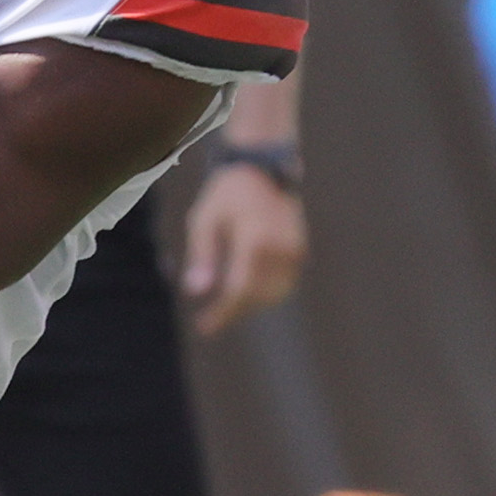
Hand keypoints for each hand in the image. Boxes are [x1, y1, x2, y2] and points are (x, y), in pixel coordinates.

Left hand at [181, 160, 306, 335]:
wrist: (261, 168)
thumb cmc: (225, 193)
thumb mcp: (203, 220)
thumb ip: (201, 256)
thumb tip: (195, 292)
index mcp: (256, 239)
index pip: (240, 289)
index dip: (222, 313)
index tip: (204, 328)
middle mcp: (281, 246)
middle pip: (258, 296)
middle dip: (234, 313)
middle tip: (209, 322)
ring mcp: (294, 249)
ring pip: (274, 294)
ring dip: (249, 306)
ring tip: (222, 310)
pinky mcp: (299, 250)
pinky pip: (283, 283)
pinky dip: (264, 294)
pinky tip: (241, 295)